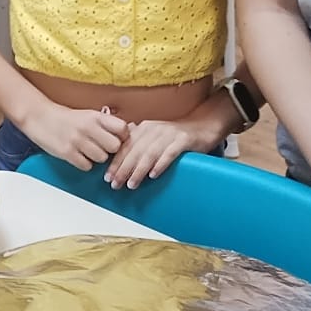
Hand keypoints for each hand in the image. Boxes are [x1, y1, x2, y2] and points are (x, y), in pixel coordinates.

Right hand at [21, 101, 127, 171]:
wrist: (39, 117)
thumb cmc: (66, 118)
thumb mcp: (88, 115)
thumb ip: (105, 124)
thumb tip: (127, 134)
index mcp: (95, 116)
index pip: (122, 129)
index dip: (122, 137)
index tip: (116, 139)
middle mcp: (88, 127)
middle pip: (114, 147)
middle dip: (109, 150)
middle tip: (101, 147)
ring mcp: (77, 140)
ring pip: (101, 158)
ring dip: (96, 158)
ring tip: (87, 151)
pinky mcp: (67, 152)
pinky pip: (86, 166)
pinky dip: (84, 163)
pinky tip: (78, 156)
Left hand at [107, 93, 239, 189]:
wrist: (203, 126)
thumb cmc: (176, 137)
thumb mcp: (153, 138)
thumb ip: (137, 146)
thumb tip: (118, 163)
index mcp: (143, 129)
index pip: (125, 147)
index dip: (115, 163)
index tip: (107, 178)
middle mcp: (153, 129)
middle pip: (134, 151)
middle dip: (123, 169)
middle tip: (116, 184)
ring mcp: (169, 134)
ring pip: (149, 153)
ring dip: (139, 170)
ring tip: (132, 184)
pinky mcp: (183, 139)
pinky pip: (170, 153)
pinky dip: (160, 164)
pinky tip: (153, 175)